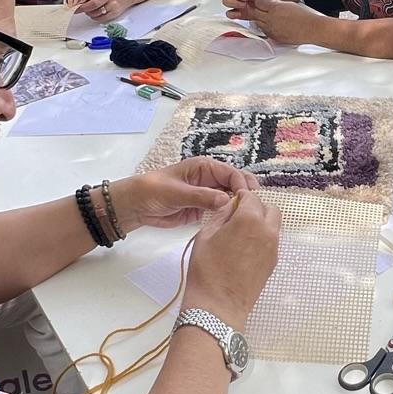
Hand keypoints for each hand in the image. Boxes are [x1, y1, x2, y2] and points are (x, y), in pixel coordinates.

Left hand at [69, 0, 128, 22]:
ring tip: (87, 10)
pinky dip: (94, 17)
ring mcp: (112, 4)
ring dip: (88, 12)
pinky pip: (100, 18)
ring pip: (95, 13)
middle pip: (92, 4)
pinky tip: (94, 13)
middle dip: (81, 8)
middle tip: (75, 9)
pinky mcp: (115, 12)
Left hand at [111, 159, 260, 231]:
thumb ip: (201, 196)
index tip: (248, 199)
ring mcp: (208, 196)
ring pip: (230, 200)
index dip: (242, 184)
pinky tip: (237, 225)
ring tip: (250, 219)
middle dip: (245, 195)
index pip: (231, 173)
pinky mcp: (204, 211)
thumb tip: (226, 201)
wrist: (136, 207)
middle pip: (235, 186)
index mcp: (205, 167)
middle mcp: (210, 180)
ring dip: (239, 208)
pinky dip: (229, 217)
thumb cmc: (153, 190)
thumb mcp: (177, 192)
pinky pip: (221, 213)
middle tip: (256, 210)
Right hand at [185, 190, 281, 324]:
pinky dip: (262, 237)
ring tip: (240, 232)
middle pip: (270, 208)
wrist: (219, 305)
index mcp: (250, 219)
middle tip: (238, 215)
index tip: (233, 201)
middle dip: (256, 207)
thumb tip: (231, 205)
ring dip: (261, 222)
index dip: (241, 197)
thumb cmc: (207, 271)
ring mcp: (273, 249)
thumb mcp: (206, 234)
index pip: (252, 197)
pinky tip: (245, 248)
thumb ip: (221, 214)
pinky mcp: (273, 263)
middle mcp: (267, 231)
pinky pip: (272, 242)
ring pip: (274, 225)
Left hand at [244, 0, 323, 44]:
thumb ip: (275, 4)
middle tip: (257, 8)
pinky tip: (271, 25)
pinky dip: (265, 28)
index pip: (258, 2)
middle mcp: (270, 19)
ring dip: (259, 19)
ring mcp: (271, 29)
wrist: (311, 29)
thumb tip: (267, 4)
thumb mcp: (288, 5)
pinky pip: (264, 31)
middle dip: (255, 9)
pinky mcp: (274, 37)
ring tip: (265, 17)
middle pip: (254, 13)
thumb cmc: (303, 16)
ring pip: (257, 23)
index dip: (257, 1)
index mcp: (275, 8)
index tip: (258, 0)